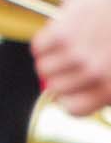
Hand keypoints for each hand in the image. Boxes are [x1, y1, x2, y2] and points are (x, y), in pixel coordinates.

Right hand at [33, 0, 110, 115]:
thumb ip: (104, 85)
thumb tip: (74, 97)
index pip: (73, 109)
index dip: (68, 98)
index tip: (69, 89)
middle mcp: (93, 74)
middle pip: (55, 88)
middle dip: (59, 76)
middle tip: (66, 64)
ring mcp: (76, 54)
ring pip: (43, 68)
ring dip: (50, 58)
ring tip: (63, 47)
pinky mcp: (61, 34)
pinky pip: (38, 48)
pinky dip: (44, 42)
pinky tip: (57, 34)